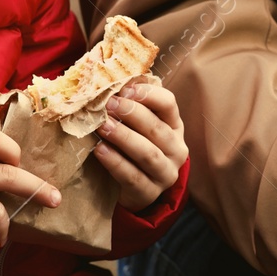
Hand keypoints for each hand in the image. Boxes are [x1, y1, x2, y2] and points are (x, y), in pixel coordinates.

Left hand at [93, 81, 187, 211]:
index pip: (168, 103)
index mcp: (174, 126)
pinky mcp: (150, 193)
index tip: (125, 89)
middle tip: (109, 104)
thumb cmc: (133, 148)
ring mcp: (166, 173)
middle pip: (157, 128)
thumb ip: (129, 106)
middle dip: (132, 114)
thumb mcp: (136, 126)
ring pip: (147, 153)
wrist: (134, 189)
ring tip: (102, 126)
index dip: (148, 94)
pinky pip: (133, 177)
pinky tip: (100, 150)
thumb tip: (107, 82)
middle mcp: (176, 149)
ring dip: (123, 137)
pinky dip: (115, 162)